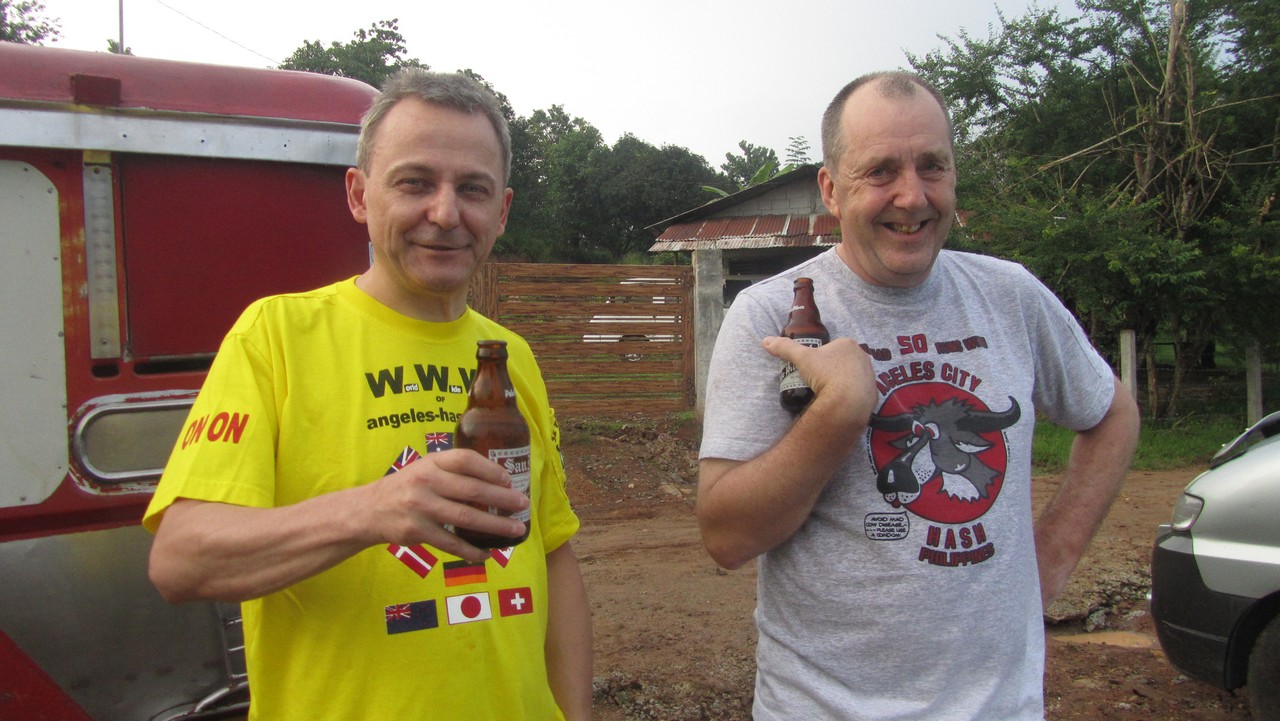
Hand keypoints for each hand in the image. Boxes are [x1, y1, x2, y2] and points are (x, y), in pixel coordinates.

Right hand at [363, 449, 530, 562]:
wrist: (369, 510)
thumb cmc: (407, 487)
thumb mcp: (425, 468)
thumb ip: (452, 470)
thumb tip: (498, 481)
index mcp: (431, 463)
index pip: (465, 460)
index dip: (490, 469)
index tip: (508, 479)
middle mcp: (426, 482)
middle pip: (471, 490)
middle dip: (501, 499)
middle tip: (523, 504)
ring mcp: (421, 508)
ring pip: (465, 518)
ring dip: (494, 526)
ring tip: (515, 530)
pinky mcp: (417, 532)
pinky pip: (451, 543)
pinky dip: (471, 550)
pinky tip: (487, 554)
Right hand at [763, 336, 876, 425]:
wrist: (848, 400)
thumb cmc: (826, 374)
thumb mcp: (802, 358)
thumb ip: (785, 348)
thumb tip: (766, 341)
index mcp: (847, 344)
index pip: (832, 347)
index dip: (821, 356)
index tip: (813, 368)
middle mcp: (862, 356)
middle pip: (843, 360)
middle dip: (832, 368)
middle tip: (818, 381)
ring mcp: (869, 374)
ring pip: (852, 374)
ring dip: (842, 380)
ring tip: (828, 392)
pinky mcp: (873, 390)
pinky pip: (860, 390)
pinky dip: (851, 393)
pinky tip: (840, 400)